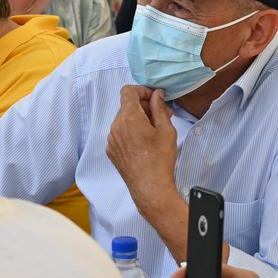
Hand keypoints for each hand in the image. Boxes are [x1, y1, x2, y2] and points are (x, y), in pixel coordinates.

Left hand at [106, 86, 178, 209]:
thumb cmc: (160, 159)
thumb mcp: (166, 129)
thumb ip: (159, 107)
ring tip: (153, 131)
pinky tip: (144, 143)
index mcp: (129, 117)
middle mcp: (116, 126)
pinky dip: (130, 132)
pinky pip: (120, 133)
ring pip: (123, 120)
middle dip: (143, 106)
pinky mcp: (112, 151)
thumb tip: (156, 95)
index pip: (128, 91)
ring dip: (137, 120)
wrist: (150, 187)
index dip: (142, 91)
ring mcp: (111, 139)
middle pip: (126, 106)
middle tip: (161, 115)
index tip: (154, 98)